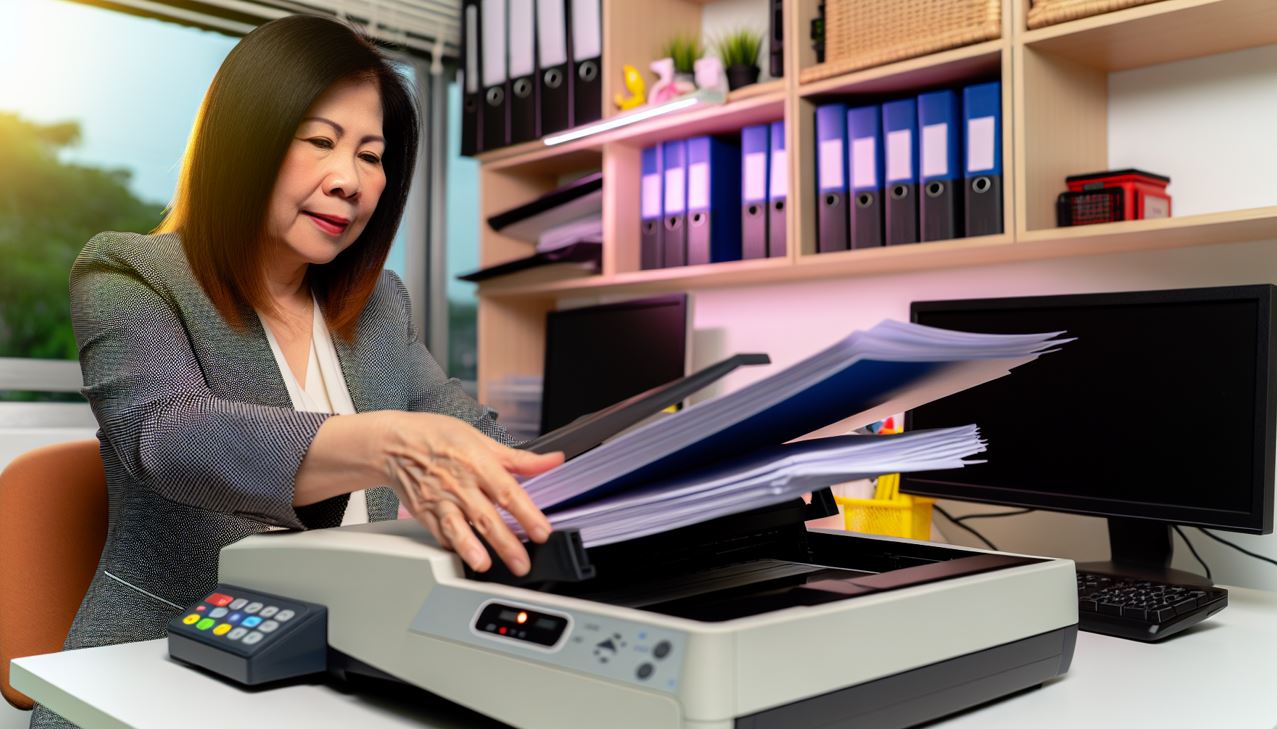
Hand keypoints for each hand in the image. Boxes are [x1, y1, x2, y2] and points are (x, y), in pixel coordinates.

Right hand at [376, 411, 562, 575]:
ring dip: (471, 548)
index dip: (526, 513)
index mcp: (478, 463)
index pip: (507, 492)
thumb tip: (554, 460)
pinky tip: (463, 558)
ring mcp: (440, 500)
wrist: (393, 443)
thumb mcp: (482, 439)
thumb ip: (520, 458)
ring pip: (457, 528)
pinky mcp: (424, 513)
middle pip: (486, 516)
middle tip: (522, 563)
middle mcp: (459, 483)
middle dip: (506, 543)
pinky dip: (451, 546)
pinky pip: (439, 533)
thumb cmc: (438, 437)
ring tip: (484, 565)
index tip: (542, 532)